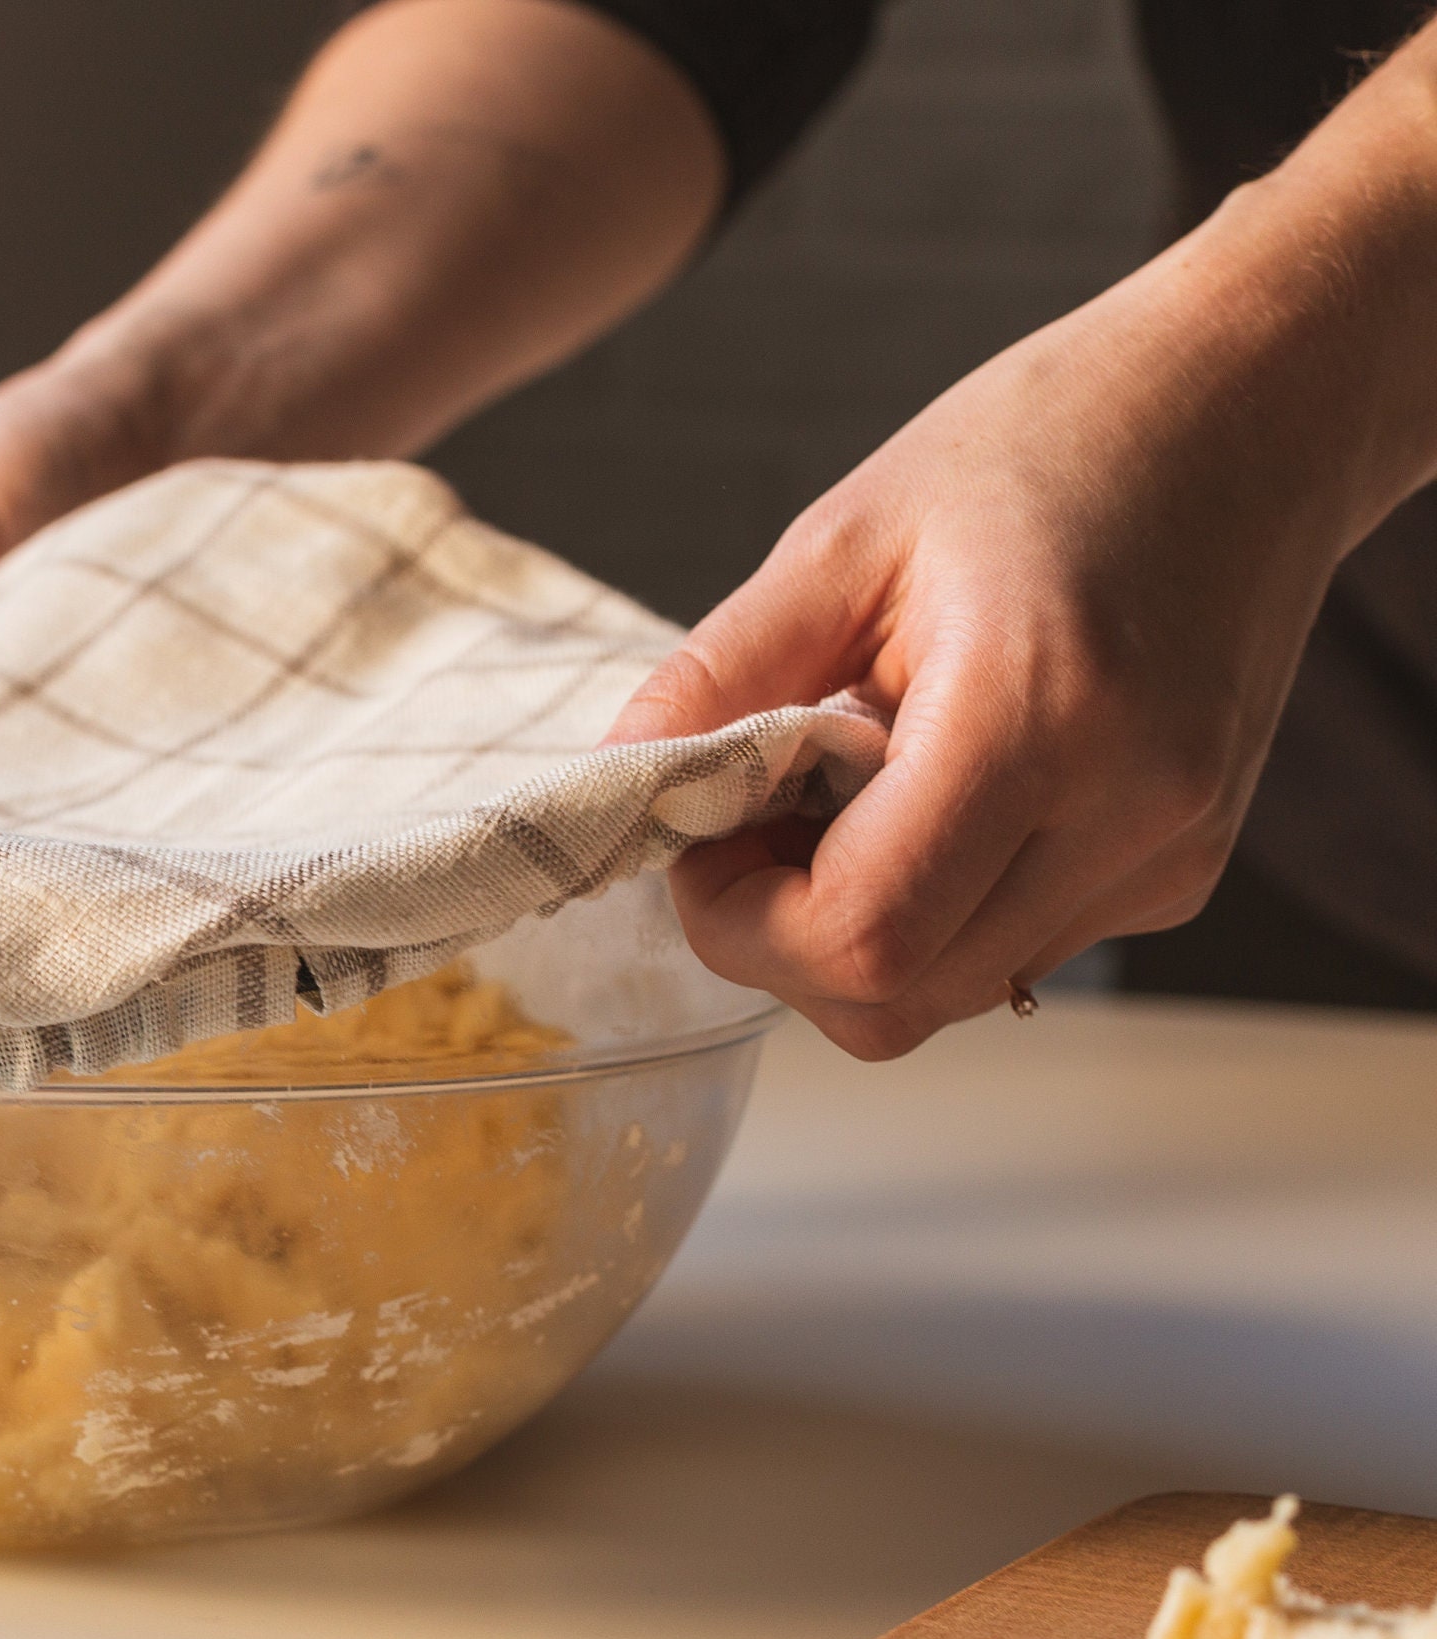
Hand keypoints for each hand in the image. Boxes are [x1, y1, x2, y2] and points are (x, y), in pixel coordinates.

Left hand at [605, 264, 1352, 1058]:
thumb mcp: (846, 536)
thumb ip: (718, 678)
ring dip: (857, 929)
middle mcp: (1130, 812)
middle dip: (782, 940)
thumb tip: (615, 781)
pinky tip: (931, 790)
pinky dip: (936, 905)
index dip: (739, 922)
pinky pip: (1011, 950)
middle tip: (753, 820)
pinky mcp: (1178, 871)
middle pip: (898, 1000)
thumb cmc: (1053, 443)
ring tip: (849, 787)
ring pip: (951, 994)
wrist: (1254, 409)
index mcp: (1038, 715)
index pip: (860, 935)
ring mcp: (1168, 855)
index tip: (701, 839)